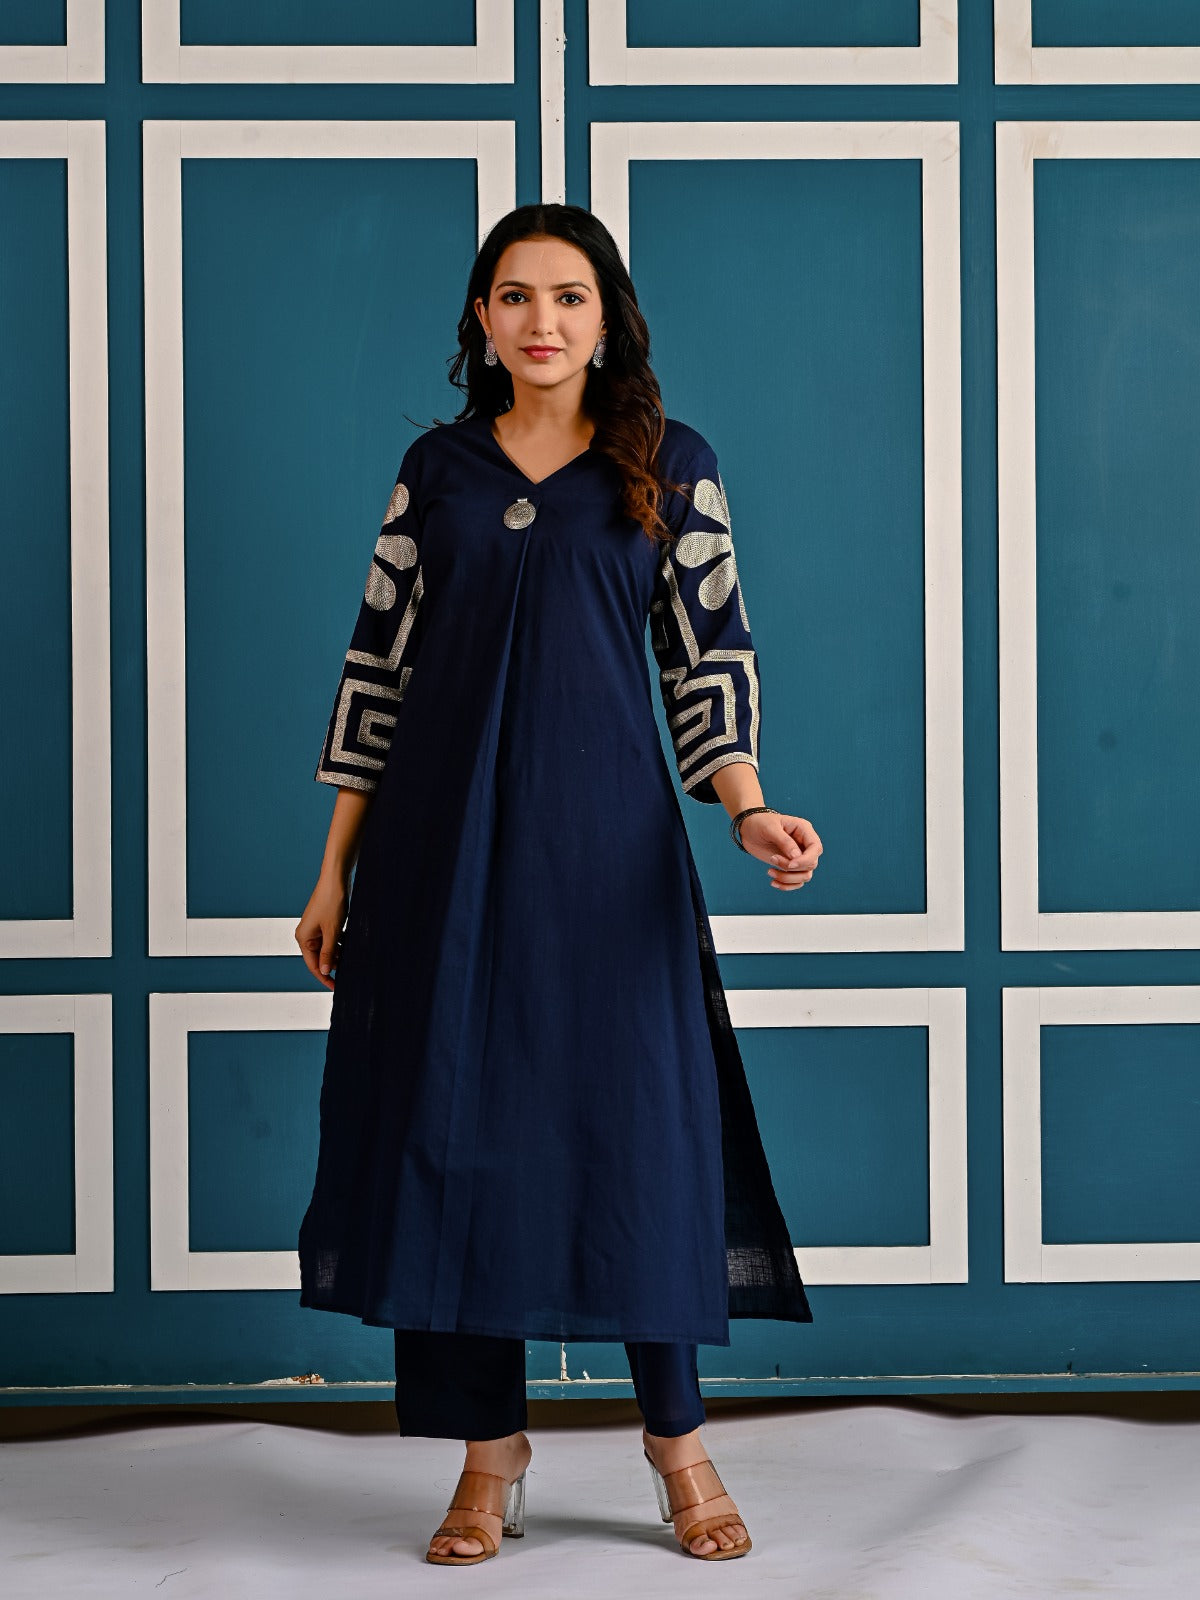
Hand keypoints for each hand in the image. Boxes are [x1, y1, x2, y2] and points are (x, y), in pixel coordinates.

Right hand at [295, 875, 349, 989]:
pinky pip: (331, 939)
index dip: (324, 977)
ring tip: (352, 959)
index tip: (336, 987)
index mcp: (303, 938)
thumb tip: (324, 971)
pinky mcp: (324, 923)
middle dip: (333, 964)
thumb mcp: (332, 931)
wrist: (336, 879)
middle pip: (320, 958)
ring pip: (327, 949)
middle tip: (348, 972)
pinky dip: (340, 944)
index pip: (313, 965)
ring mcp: (315, 929)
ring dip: (338, 954)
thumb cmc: (331, 901)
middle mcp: (306, 934)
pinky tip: (351, 946)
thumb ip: (328, 953)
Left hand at [736, 810, 821, 890]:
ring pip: (805, 876)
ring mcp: (799, 856)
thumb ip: (784, 841)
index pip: (815, 848)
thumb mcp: (770, 828)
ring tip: (770, 871)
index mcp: (804, 830)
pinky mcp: (790, 866)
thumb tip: (796, 857)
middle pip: (811, 864)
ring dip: (788, 878)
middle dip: (792, 868)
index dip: (806, 860)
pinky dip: (786, 885)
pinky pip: (797, 882)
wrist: (748, 829)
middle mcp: (804, 844)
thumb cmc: (760, 823)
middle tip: (772, 859)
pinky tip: (773, 882)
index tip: (790, 865)